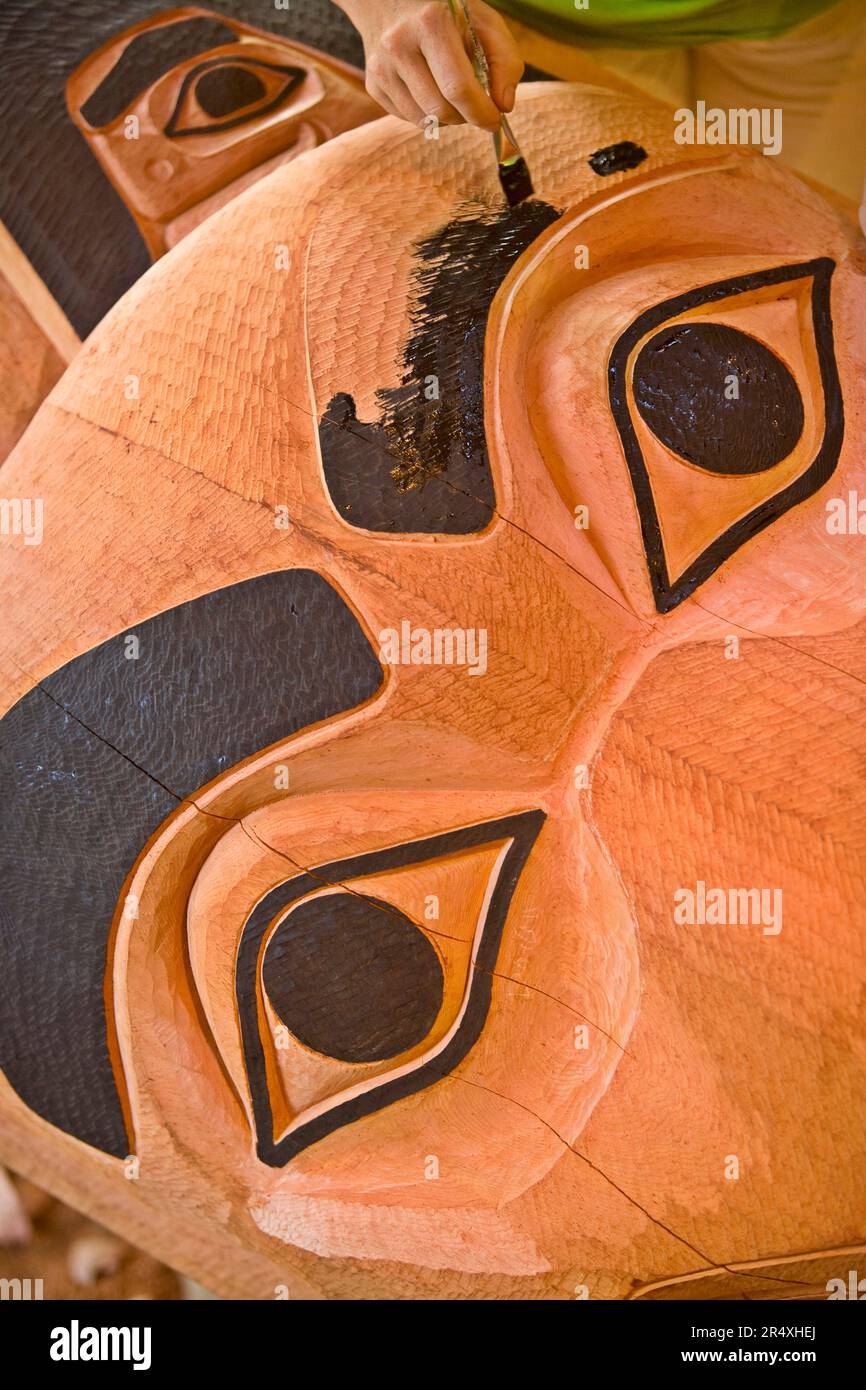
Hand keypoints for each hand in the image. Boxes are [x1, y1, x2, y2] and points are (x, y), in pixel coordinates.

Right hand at [334, 0, 523, 130]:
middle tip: (476, 107)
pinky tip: (432, 91)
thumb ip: (505, 60)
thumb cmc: (446, 11)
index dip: (480, 112)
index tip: (494, 121)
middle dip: (465, 117)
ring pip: (423, 119)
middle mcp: (399, 44)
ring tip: (454, 97)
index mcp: (431, 22)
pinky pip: (408, 117)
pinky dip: (428, 114)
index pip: (457, 87)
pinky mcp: (373, 83)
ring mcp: (381, 65)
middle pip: (440, 109)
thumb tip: (504, 105)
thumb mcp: (483, 20)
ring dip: (447, 119)